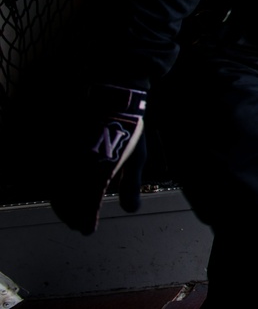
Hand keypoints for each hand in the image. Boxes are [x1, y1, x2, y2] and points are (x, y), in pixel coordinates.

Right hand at [50, 84, 146, 234]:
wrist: (113, 96)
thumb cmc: (129, 127)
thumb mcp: (136, 157)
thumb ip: (132, 185)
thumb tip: (132, 210)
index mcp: (100, 171)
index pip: (88, 205)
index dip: (86, 221)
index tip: (88, 231)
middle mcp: (80, 166)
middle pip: (69, 200)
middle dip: (72, 216)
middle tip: (78, 226)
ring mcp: (67, 154)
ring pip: (56, 187)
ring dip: (61, 205)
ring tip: (68, 215)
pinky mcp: (60, 144)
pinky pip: (51, 171)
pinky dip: (53, 186)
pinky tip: (58, 193)